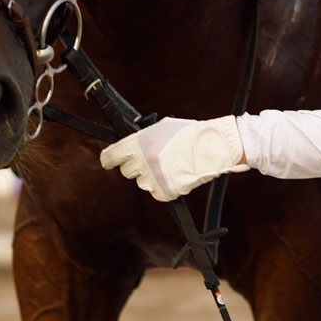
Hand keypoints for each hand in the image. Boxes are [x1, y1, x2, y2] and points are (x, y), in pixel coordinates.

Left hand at [100, 116, 247, 201]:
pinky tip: (174, 176)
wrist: (211, 147)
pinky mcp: (164, 191)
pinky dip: (163, 188)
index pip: (111, 156)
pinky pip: (156, 193)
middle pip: (126, 171)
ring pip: (141, 182)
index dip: (109, 160)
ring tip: (168, 166)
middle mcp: (143, 160)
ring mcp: (153, 177)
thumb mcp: (162, 127)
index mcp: (139, 142)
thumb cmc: (188, 133)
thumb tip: (130, 144)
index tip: (109, 162)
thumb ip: (143, 137)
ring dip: (150, 177)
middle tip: (151, 161)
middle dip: (136, 167)